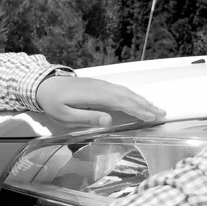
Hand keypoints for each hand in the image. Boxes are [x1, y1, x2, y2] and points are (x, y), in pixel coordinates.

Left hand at [36, 76, 165, 126]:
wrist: (44, 84)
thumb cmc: (53, 102)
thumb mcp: (65, 114)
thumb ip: (87, 117)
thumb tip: (109, 120)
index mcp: (94, 95)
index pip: (121, 103)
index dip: (137, 110)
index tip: (151, 117)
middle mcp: (101, 88)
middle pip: (128, 96)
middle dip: (146, 106)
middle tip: (163, 115)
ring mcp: (102, 85)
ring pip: (126, 92)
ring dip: (142, 101)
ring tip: (156, 109)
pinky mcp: (100, 85)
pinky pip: (121, 91)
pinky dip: (133, 96)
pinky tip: (139, 102)